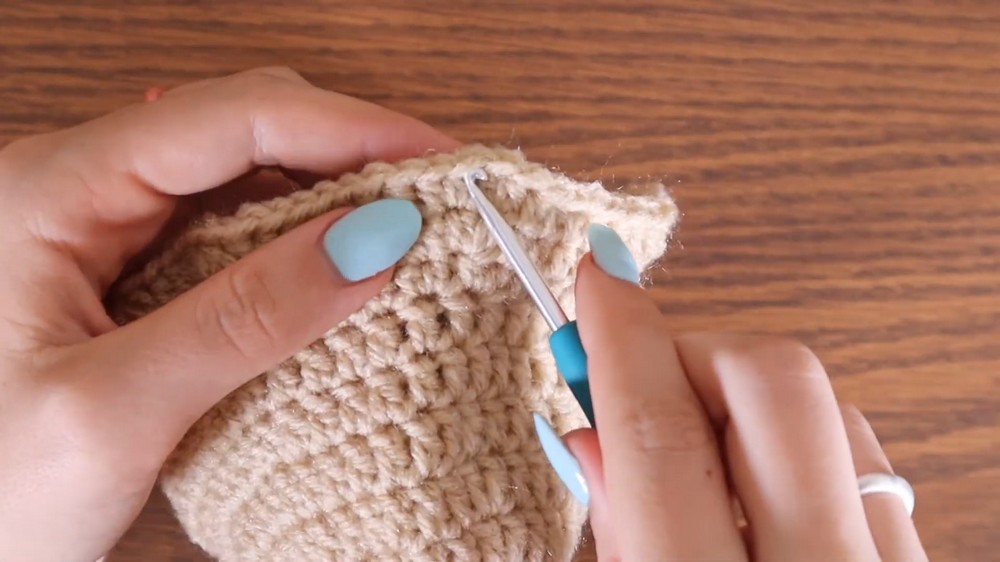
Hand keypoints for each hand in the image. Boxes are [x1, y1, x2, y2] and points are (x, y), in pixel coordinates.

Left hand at [0, 67, 456, 561]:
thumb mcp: (113, 413)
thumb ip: (243, 319)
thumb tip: (374, 241)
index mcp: (51, 192)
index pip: (229, 118)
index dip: (349, 127)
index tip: (441, 161)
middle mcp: (81, 189)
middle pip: (244, 127)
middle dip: (350, 153)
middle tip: (439, 199)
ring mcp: (107, 230)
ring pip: (245, 176)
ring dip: (331, 199)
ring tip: (408, 235)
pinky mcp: (133, 274)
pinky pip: (233, 232)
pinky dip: (299, 245)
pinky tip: (343, 273)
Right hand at [534, 226, 927, 560]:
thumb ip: (618, 530)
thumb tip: (592, 429)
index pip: (661, 435)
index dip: (621, 339)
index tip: (598, 275)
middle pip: (775, 382)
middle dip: (696, 350)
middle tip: (653, 377)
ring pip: (829, 407)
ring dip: (748, 401)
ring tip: (705, 458)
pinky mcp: (917, 559)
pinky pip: (864, 455)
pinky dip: (801, 445)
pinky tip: (762, 492)